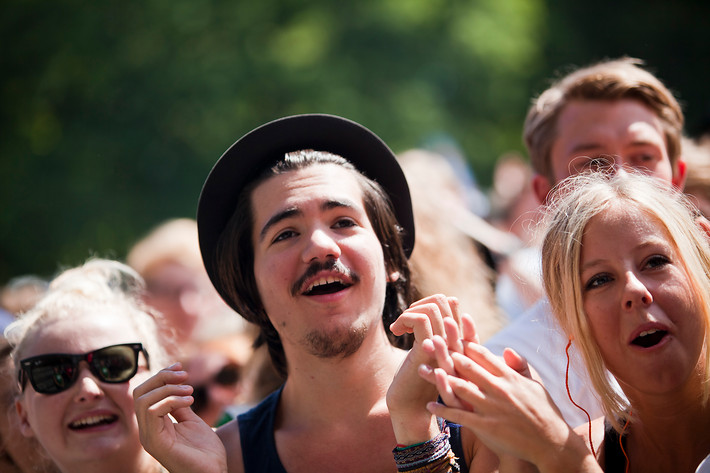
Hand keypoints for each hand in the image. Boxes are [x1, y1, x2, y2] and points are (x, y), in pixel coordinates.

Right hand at [133, 363, 226, 472]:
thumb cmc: (205, 451)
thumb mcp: (191, 421)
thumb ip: (179, 405)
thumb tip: (176, 385)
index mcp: (153, 425)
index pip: (145, 393)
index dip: (160, 375)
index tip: (180, 366)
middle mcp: (147, 431)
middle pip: (139, 393)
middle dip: (162, 378)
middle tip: (185, 376)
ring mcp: (149, 437)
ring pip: (143, 400)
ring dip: (168, 388)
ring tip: (189, 391)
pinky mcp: (155, 443)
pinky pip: (152, 412)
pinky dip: (170, 400)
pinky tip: (189, 401)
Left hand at [387, 294, 469, 443]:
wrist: (409, 408)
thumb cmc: (416, 380)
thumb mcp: (428, 353)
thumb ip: (435, 334)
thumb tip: (442, 304)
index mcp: (458, 345)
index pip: (457, 311)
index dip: (438, 304)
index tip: (416, 314)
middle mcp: (456, 346)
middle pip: (446, 304)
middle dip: (420, 304)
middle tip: (405, 320)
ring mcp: (445, 349)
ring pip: (434, 311)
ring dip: (410, 313)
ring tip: (399, 328)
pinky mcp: (429, 354)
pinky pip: (422, 323)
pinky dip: (405, 320)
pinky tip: (396, 332)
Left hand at [424, 343, 593, 471]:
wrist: (552, 442)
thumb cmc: (544, 411)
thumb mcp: (535, 383)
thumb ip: (519, 365)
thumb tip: (505, 348)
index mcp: (508, 376)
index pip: (482, 354)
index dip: (463, 342)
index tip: (449, 331)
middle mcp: (498, 388)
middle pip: (467, 367)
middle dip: (446, 353)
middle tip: (428, 342)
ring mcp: (492, 407)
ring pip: (460, 388)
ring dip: (439, 379)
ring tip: (421, 370)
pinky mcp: (487, 426)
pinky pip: (460, 416)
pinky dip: (444, 410)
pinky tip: (430, 405)